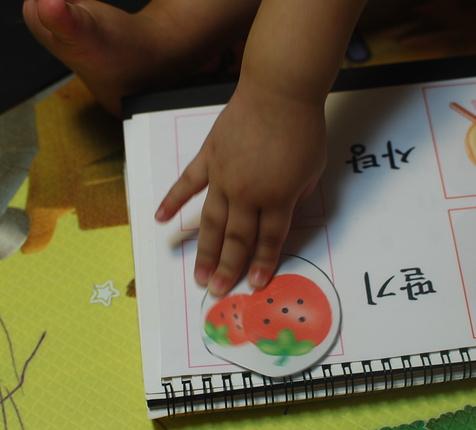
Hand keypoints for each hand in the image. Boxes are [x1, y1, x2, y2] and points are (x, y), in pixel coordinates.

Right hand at [156, 85, 326, 295]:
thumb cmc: (303, 130)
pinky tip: (162, 220)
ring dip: (203, 250)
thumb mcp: (313, 171)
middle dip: (228, 268)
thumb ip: (296, 197)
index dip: (263, 265)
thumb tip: (282, 214)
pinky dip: (174, 201)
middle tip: (217, 291)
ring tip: (197, 275)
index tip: (254, 286)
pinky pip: (188, 184)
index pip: (269, 241)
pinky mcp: (209, 158)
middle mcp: (247, 194)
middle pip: (236, 239)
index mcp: (277, 199)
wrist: (279, 92)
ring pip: (210, 221)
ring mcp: (223, 177)